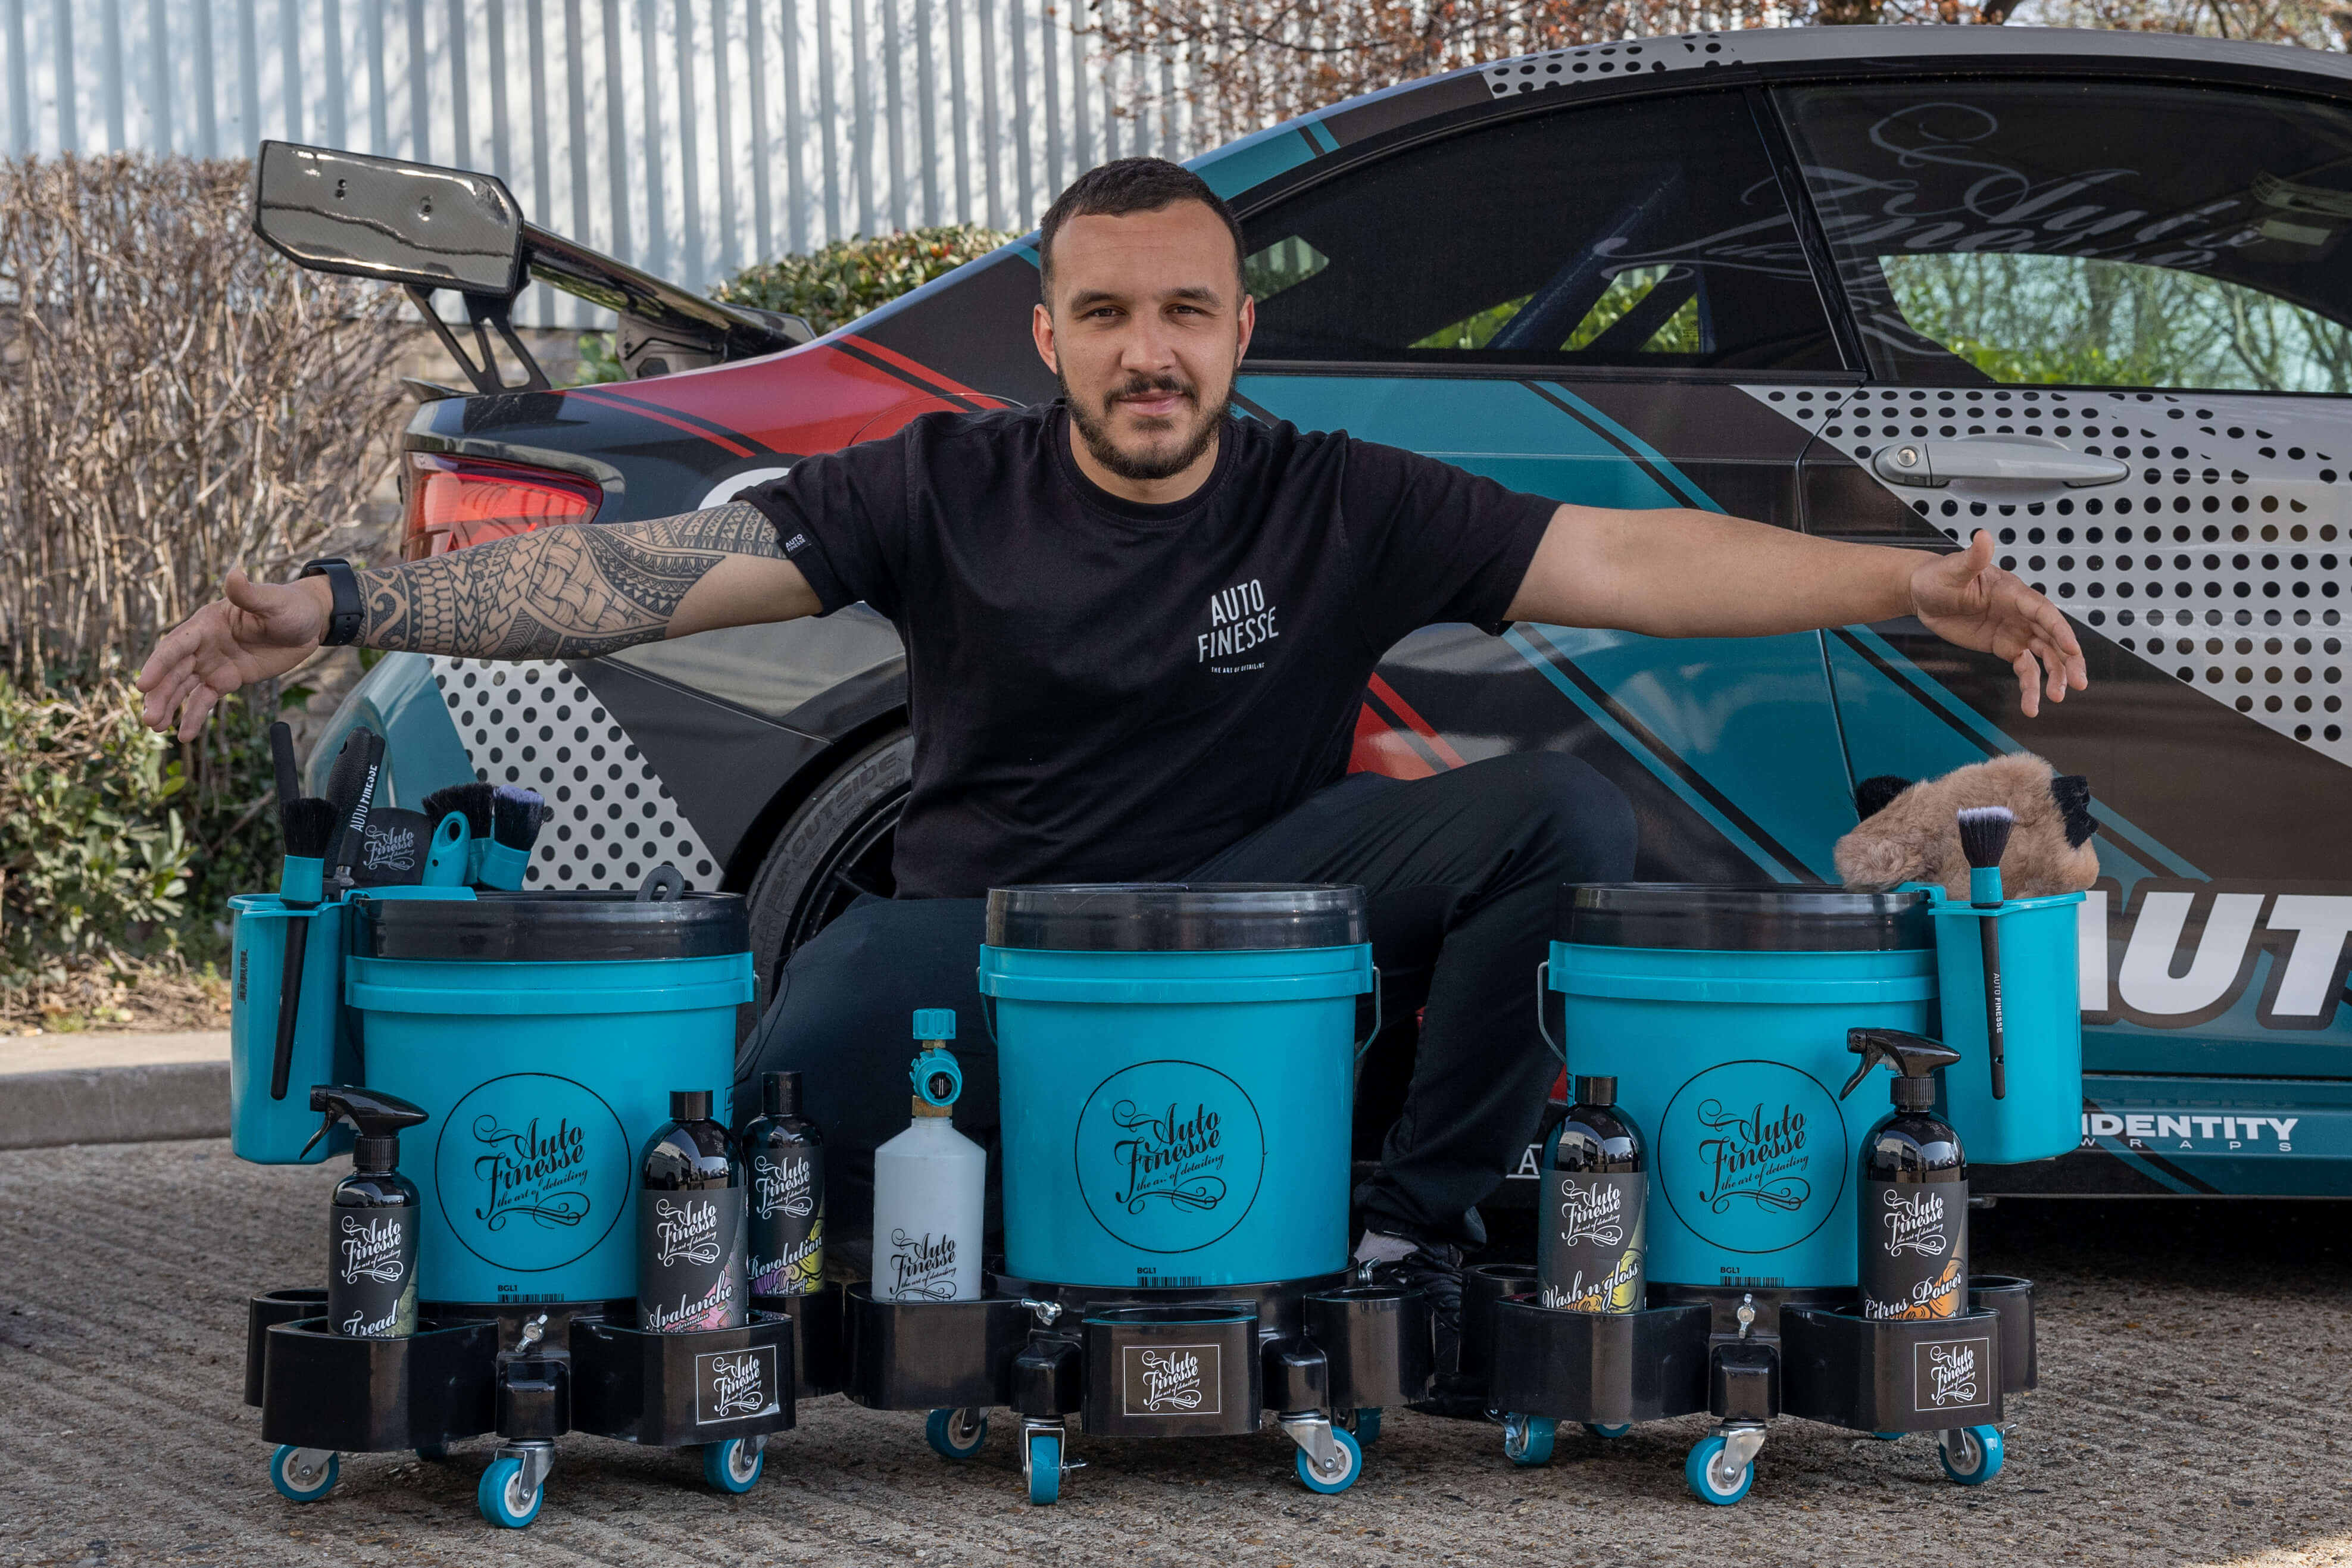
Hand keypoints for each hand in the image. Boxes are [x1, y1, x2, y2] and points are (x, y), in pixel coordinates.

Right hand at [136, 571, 330, 739]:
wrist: (307, 624)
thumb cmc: (289, 607)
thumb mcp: (273, 601)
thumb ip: (250, 594)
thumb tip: (235, 574)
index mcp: (207, 624)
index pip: (176, 645)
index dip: (158, 664)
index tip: (143, 684)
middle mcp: (203, 644)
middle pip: (174, 671)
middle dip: (159, 693)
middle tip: (148, 718)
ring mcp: (212, 664)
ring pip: (184, 687)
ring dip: (168, 706)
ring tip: (155, 727)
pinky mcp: (226, 680)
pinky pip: (205, 700)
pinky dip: (194, 716)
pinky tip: (184, 735)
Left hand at [1908, 532, 2087, 716]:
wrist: (1924, 594)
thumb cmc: (1939, 576)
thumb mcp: (1954, 569)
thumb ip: (1973, 557)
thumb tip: (1982, 536)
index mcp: (2015, 593)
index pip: (2044, 612)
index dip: (2060, 630)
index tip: (2072, 649)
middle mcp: (2022, 613)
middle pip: (2053, 637)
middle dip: (2068, 660)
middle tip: (2078, 684)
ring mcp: (2016, 631)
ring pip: (2044, 656)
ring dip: (2053, 677)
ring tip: (2054, 698)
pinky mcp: (2005, 647)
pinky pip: (2024, 667)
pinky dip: (2030, 684)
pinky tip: (2032, 703)